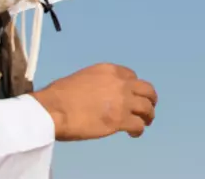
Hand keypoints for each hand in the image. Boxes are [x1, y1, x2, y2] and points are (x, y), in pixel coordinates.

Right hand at [31, 63, 157, 140]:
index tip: (131, 95)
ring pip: (147, 107)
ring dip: (148, 115)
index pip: (131, 76)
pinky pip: (139, 125)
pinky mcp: (120, 120)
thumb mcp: (82, 78)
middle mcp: (120, 83)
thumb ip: (96, 83)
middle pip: (146, 89)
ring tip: (145, 122)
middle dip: (150, 99)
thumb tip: (97, 94)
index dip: (133, 87)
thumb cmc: (59, 95)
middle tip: (148, 108)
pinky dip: (139, 130)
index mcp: (109, 70)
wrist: (54, 108)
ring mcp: (122, 101)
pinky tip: (133, 133)